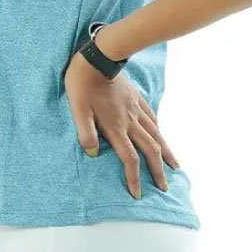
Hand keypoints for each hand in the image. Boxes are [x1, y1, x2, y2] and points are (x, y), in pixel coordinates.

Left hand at [63, 49, 179, 198]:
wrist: (98, 57)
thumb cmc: (82, 84)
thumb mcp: (77, 109)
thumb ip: (85, 132)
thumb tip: (94, 153)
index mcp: (116, 127)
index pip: (129, 158)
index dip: (134, 178)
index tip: (137, 194)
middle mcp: (130, 121)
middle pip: (150, 150)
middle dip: (157, 172)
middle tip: (164, 188)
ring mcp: (136, 109)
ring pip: (156, 134)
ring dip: (166, 153)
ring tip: (174, 167)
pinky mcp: (136, 98)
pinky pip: (152, 118)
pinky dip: (158, 130)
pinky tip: (161, 135)